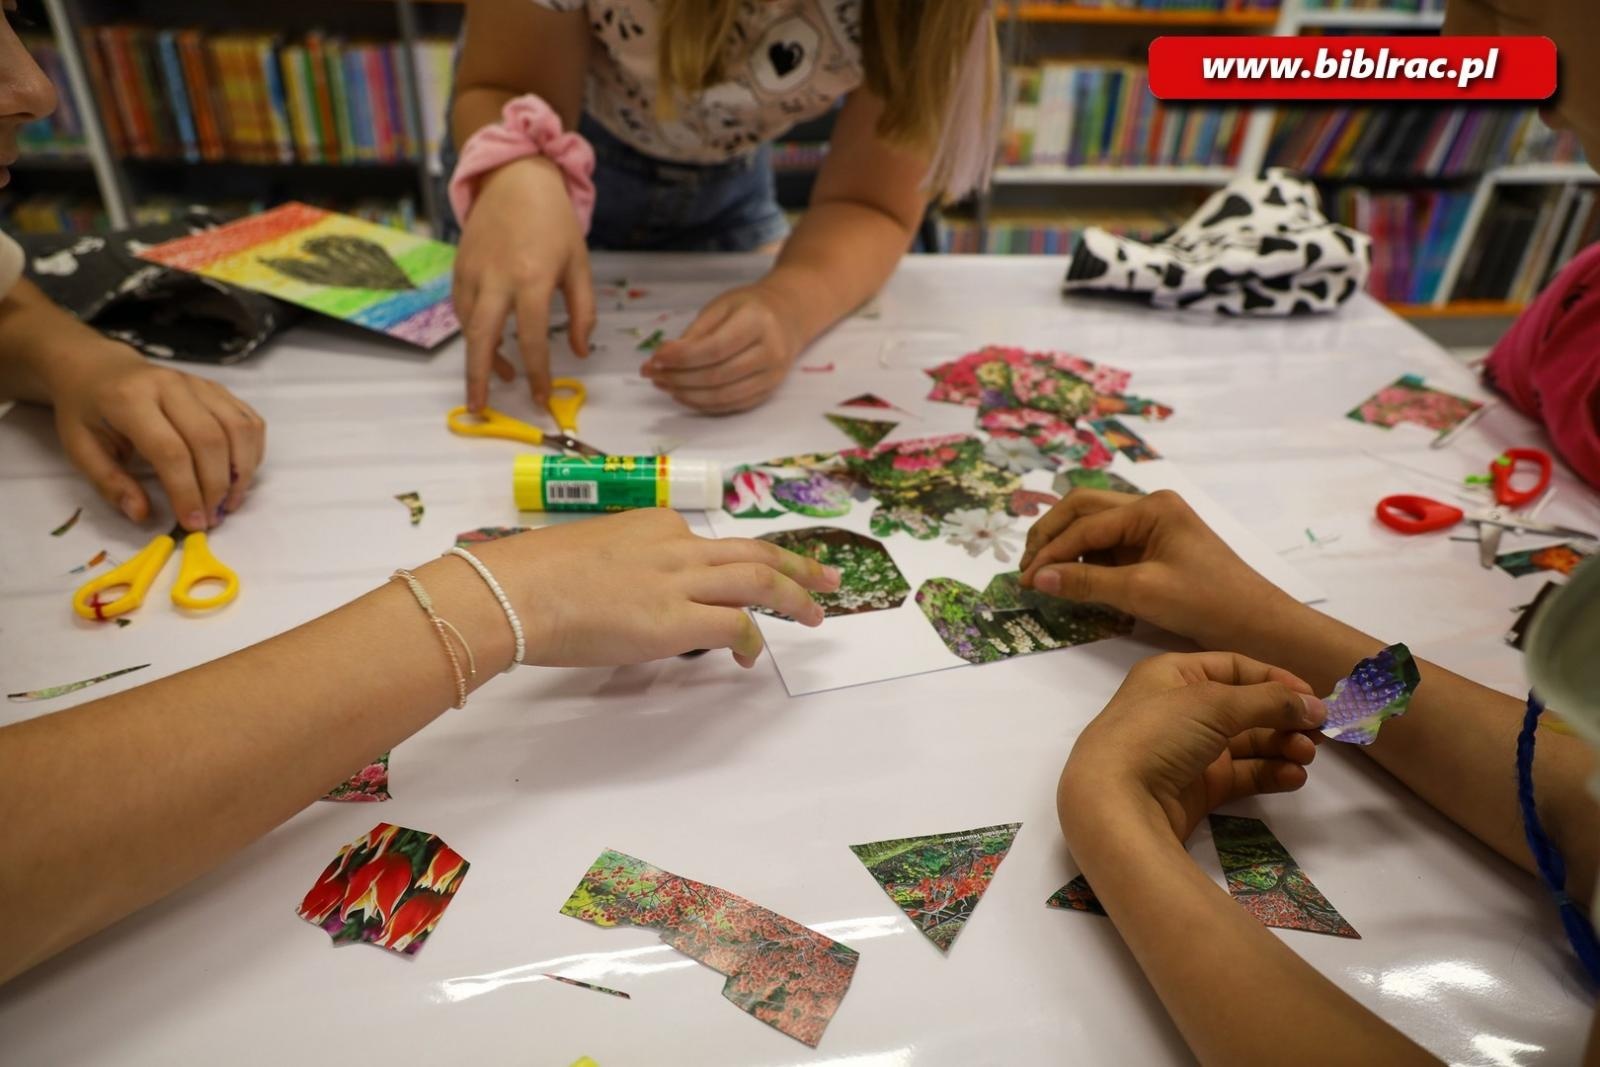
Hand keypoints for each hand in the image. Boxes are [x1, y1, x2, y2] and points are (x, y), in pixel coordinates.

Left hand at [50, 341, 264, 530]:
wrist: (100, 369)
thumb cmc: (88, 412)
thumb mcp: (79, 449)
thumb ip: (110, 483)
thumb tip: (142, 515)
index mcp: (130, 399)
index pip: (171, 451)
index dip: (186, 492)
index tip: (192, 523)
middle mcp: (170, 385)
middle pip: (210, 441)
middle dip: (216, 487)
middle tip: (212, 518)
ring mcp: (199, 384)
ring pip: (238, 430)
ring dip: (242, 473)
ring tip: (230, 502)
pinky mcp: (217, 389)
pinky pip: (249, 421)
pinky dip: (252, 453)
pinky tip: (239, 475)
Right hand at [454, 157, 594, 411]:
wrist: (515, 178)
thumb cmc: (554, 222)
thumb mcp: (579, 264)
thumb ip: (583, 311)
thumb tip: (579, 352)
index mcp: (532, 278)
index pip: (532, 339)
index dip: (536, 373)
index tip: (540, 397)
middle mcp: (497, 278)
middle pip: (481, 339)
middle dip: (479, 378)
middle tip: (480, 409)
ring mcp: (472, 273)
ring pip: (468, 327)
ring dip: (480, 357)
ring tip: (498, 377)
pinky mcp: (458, 268)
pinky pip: (461, 309)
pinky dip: (473, 331)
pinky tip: (488, 341)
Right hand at [468, 508, 840, 667]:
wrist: (514, 591)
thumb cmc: (532, 578)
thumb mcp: (588, 554)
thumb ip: (622, 569)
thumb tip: (630, 599)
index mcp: (652, 524)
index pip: (707, 544)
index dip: (734, 566)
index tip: (746, 580)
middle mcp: (675, 546)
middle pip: (752, 551)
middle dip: (795, 564)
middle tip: (827, 577)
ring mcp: (678, 581)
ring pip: (757, 580)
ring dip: (792, 596)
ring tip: (814, 616)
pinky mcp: (673, 621)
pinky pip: (732, 626)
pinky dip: (749, 639)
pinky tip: (749, 656)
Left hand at [643, 281, 804, 413]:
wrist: (788, 317)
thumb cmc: (749, 307)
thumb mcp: (721, 306)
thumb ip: (695, 332)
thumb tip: (664, 357)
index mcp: (758, 322)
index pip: (715, 348)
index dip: (682, 357)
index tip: (655, 357)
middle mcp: (770, 352)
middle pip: (717, 376)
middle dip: (678, 377)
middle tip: (651, 372)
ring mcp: (772, 376)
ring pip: (723, 396)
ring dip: (686, 394)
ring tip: (663, 384)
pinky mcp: (768, 392)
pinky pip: (731, 405)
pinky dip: (702, 404)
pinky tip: (683, 394)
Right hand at [1019, 489, 1295, 652]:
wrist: (1257, 626)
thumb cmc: (1207, 603)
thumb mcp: (1142, 592)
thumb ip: (1087, 582)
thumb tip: (1037, 577)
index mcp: (1151, 507)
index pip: (1084, 523)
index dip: (1050, 551)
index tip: (1024, 579)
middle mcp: (1150, 509)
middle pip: (1083, 510)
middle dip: (1050, 536)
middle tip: (1025, 567)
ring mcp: (1153, 529)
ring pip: (1094, 527)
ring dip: (1066, 547)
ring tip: (1043, 576)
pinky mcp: (1154, 551)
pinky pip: (1109, 548)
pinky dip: (1086, 561)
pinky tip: (1073, 581)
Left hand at [1058, 652, 1324, 845]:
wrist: (1115, 803)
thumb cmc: (1157, 734)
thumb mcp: (1214, 703)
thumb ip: (1270, 701)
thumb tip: (1315, 705)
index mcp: (1173, 675)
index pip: (1234, 667)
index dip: (1275, 679)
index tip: (1313, 697)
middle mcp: (1180, 709)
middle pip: (1245, 707)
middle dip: (1284, 718)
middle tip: (1321, 733)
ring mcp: (1189, 750)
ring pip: (1247, 742)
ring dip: (1282, 746)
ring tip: (1307, 755)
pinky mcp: (1197, 787)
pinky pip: (1242, 774)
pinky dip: (1269, 773)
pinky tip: (1293, 776)